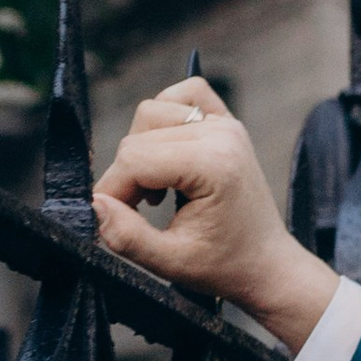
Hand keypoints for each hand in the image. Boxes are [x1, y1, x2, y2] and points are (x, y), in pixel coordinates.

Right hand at [91, 78, 338, 353]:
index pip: (134, 159)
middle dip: (127, 175)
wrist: (266, 263)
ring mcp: (226, 124)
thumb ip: (126, 235)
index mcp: (213, 165)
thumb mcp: (170, 262)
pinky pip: (185, 94)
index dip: (113, 191)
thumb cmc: (225, 266)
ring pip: (152, 112)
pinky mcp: (227, 122)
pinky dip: (166, 116)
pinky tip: (169, 153)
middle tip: (142, 209)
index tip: (117, 220)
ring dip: (142, 148)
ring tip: (158, 187)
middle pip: (138, 136)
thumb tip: (94, 204)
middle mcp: (221, 135)